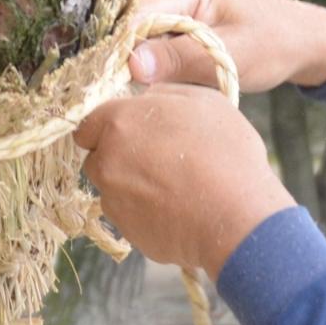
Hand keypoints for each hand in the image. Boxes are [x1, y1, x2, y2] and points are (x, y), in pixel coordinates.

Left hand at [75, 84, 295, 276]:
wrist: (237, 219)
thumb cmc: (225, 154)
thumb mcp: (204, 102)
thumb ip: (163, 93)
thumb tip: (145, 98)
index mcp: (119, 123)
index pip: (88, 123)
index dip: (108, 125)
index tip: (131, 131)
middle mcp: (107, 161)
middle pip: (97, 156)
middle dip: (118, 155)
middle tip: (156, 157)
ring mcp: (113, 200)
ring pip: (112, 187)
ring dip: (130, 184)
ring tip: (171, 185)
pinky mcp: (127, 230)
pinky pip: (128, 215)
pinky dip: (144, 211)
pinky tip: (175, 208)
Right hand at [127, 0, 325, 94]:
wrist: (303, 41)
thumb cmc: (277, 44)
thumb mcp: (234, 54)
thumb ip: (183, 58)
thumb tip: (131, 66)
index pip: (137, 12)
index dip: (119, 47)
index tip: (108, 84)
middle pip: (131, 22)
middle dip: (124, 57)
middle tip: (115, 97)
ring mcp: (175, 1)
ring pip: (138, 34)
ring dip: (136, 62)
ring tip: (129, 95)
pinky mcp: (178, 20)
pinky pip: (152, 41)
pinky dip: (151, 63)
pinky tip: (148, 88)